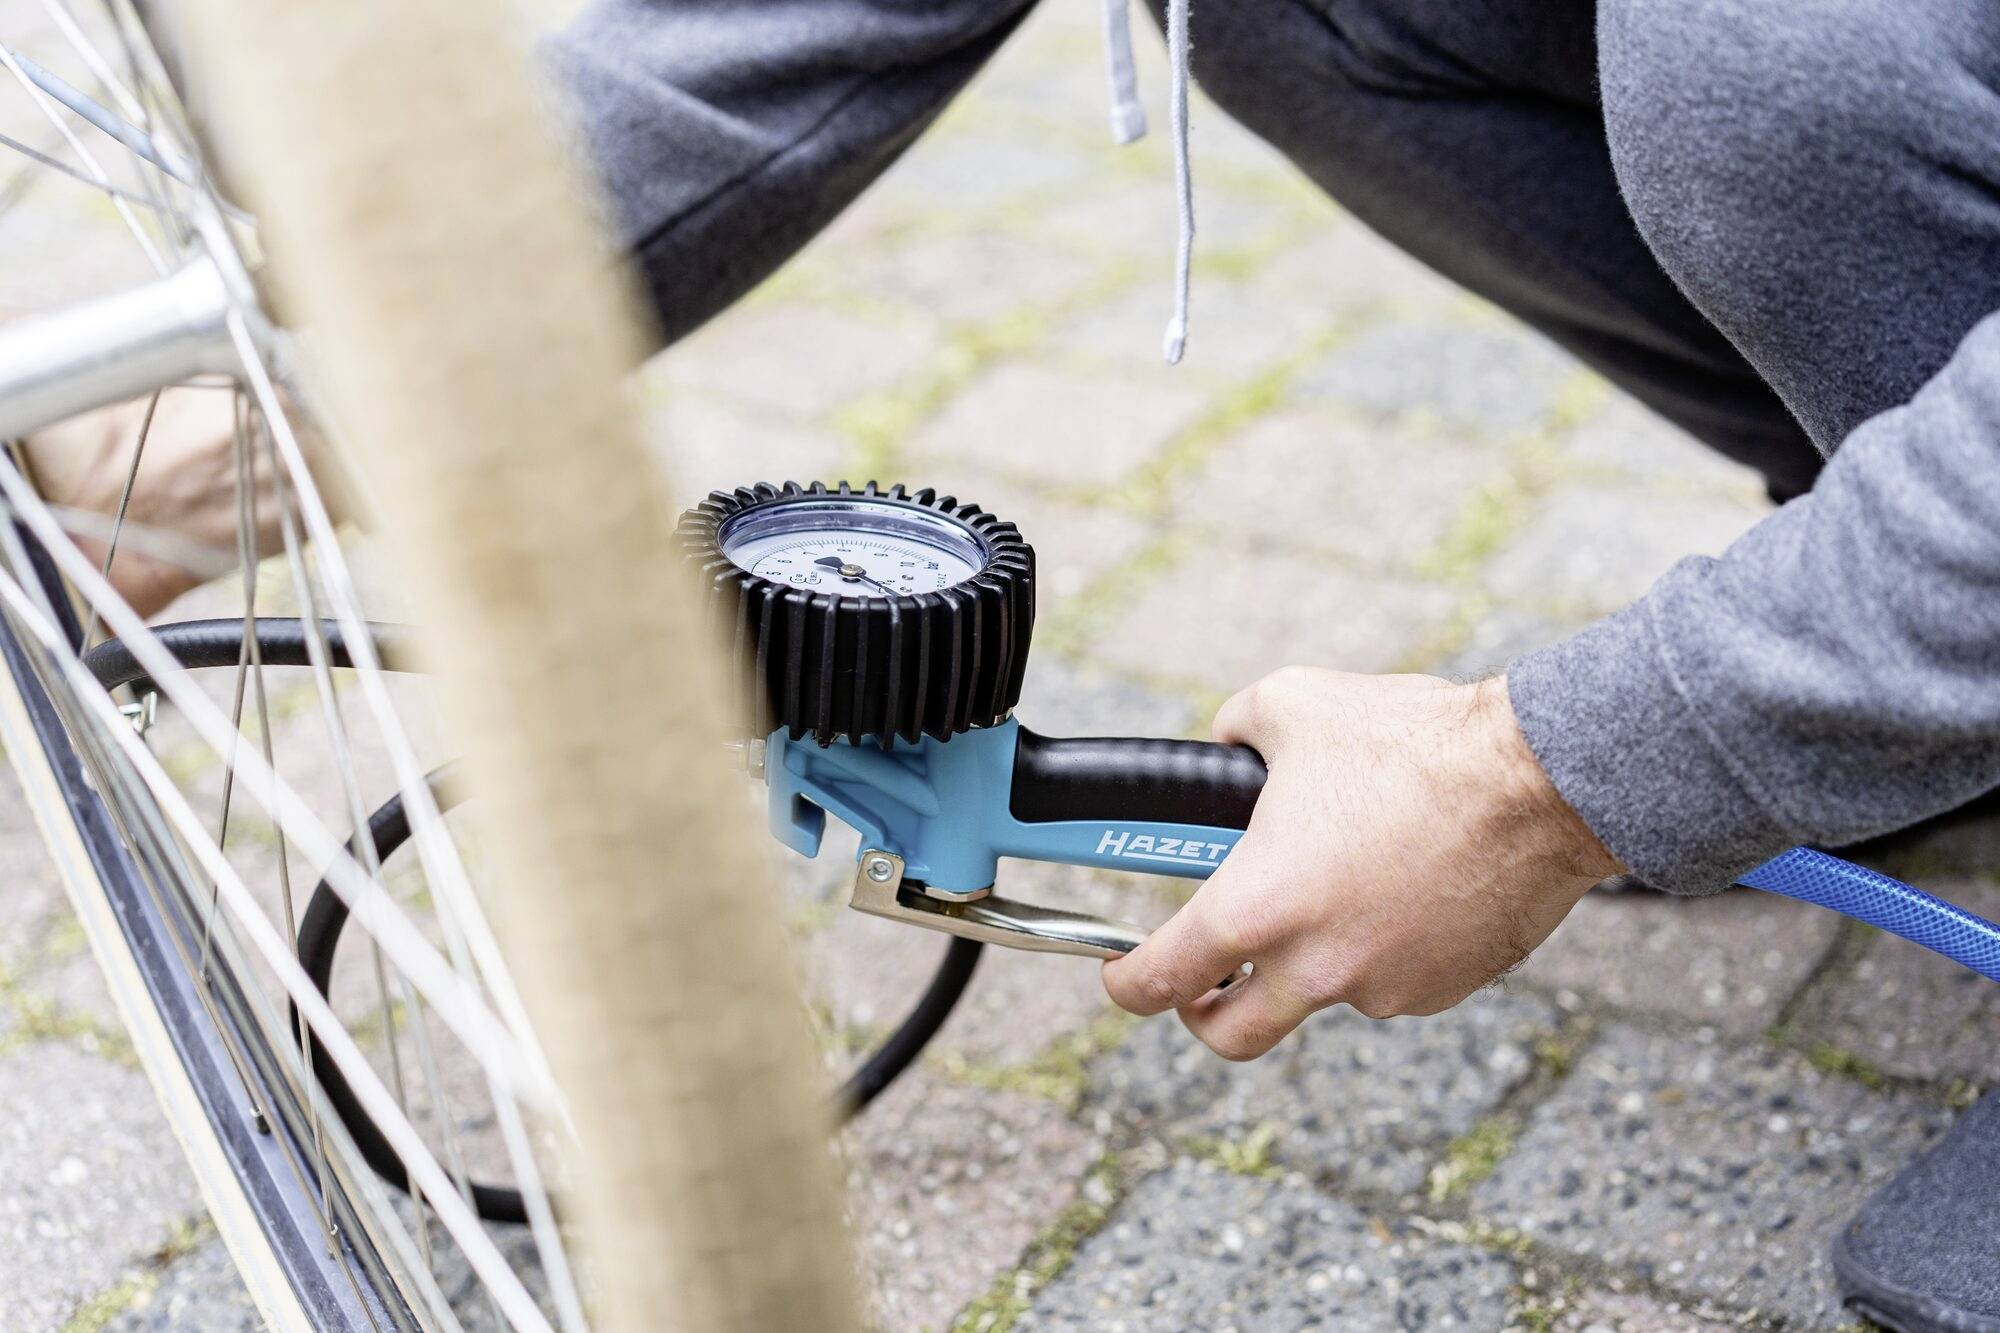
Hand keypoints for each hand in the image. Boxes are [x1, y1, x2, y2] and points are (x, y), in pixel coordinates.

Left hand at [1102, 668, 1620, 1059]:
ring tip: (1341, 875)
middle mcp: (1315, 966)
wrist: (1541, 780)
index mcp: (1258, 907)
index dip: (1126, 982)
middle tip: (1204, 978)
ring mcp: (1383, 987)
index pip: (1160, 978)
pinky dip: (1381, 944)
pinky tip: (1403, 882)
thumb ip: (1232, 735)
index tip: (1122, 972)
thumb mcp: (1287, 706)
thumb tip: (1224, 748)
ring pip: (1323, 991)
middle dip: (1204, 1012)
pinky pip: (1390, 976)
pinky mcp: (1442, 988)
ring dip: (1312, 952)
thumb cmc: (1415, 743)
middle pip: (1231, 1034)